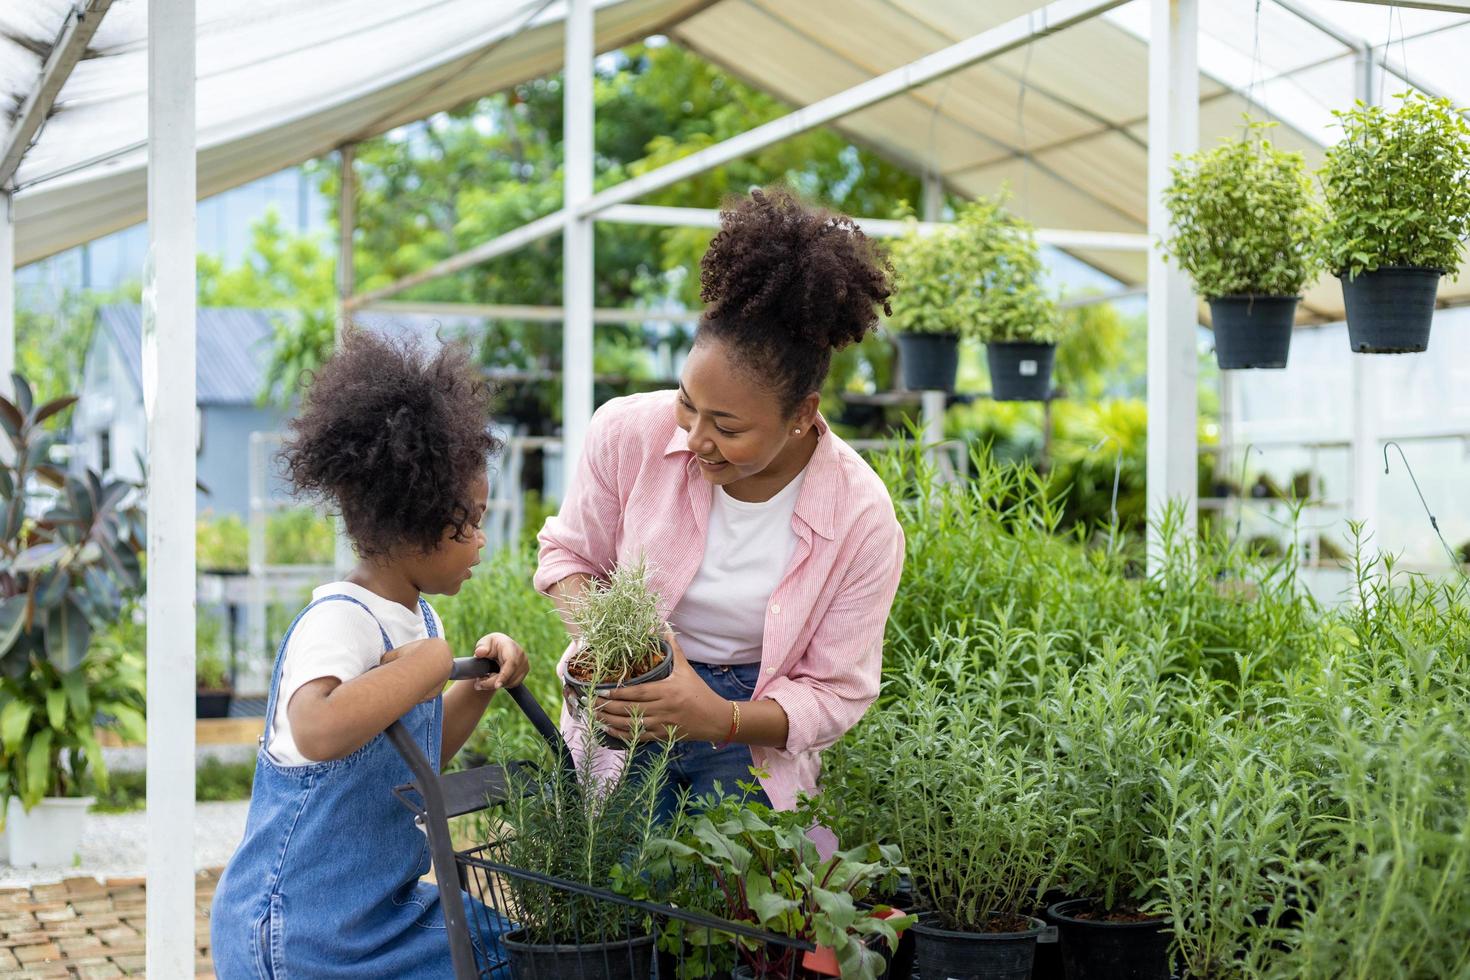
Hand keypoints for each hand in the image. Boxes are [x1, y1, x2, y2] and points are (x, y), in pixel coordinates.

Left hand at [471, 633, 527, 692]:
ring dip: (495, 684)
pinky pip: (512, 684)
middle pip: (509, 676)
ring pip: (510, 682)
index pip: (511, 663)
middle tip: (477, 684)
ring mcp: (524, 664)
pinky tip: (493, 679)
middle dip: (492, 683)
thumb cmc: (490, 645)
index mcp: (510, 646)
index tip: (497, 686)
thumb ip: (481, 647)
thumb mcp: (484, 643)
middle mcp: (521, 655)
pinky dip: (501, 684)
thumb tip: (480, 652)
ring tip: (483, 679)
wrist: (498, 648)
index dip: (505, 675)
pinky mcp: (523, 672)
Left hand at [594, 633, 731, 742]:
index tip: (602, 690)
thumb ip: (674, 649)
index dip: (619, 692)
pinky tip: (609, 730)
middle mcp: (663, 708)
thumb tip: (665, 628)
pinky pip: (638, 737)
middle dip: (608, 707)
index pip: (638, 692)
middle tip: (590, 703)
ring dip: (611, 721)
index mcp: (667, 691)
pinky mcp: (663, 735)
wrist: (715, 718)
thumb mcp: (686, 670)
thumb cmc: (699, 692)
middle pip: (630, 709)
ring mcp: (662, 724)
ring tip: (595, 716)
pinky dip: (622, 735)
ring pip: (632, 725)